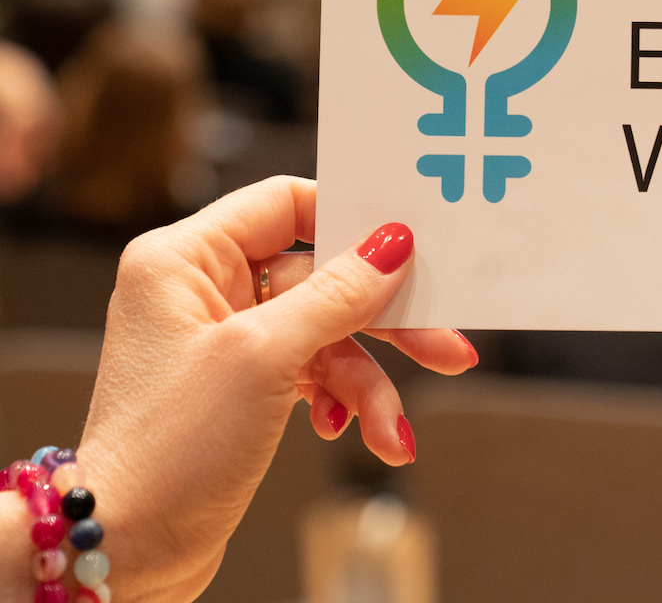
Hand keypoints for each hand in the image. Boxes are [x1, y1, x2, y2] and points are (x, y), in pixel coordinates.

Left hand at [74, 176, 473, 600]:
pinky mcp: (242, 385)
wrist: (124, 551)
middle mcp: (201, 289)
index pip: (287, 203)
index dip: (351, 223)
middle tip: (444, 346)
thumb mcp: (263, 358)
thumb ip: (336, 294)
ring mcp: (223, 339)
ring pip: (328, 334)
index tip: (410, 249)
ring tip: (393, 431)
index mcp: (185, 259)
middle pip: (322, 277)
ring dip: (369, 383)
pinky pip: (314, 371)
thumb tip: (392, 243)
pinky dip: (344, 402)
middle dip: (385, 322)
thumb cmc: (166, 452)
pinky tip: (353, 431)